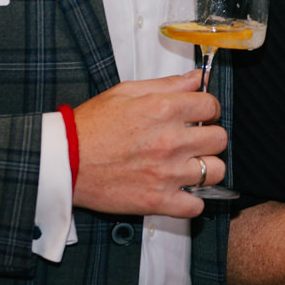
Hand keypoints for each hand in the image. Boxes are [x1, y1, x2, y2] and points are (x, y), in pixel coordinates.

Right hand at [70, 70, 226, 219]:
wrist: (65, 161)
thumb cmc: (91, 126)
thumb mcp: (127, 92)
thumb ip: (168, 84)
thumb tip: (197, 78)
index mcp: (164, 110)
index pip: (212, 105)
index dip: (208, 108)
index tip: (201, 114)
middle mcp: (170, 141)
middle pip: (219, 139)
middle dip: (209, 136)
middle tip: (194, 140)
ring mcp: (166, 173)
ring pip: (216, 171)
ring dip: (206, 167)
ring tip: (189, 165)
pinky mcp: (158, 200)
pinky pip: (196, 205)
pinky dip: (192, 200)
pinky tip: (180, 190)